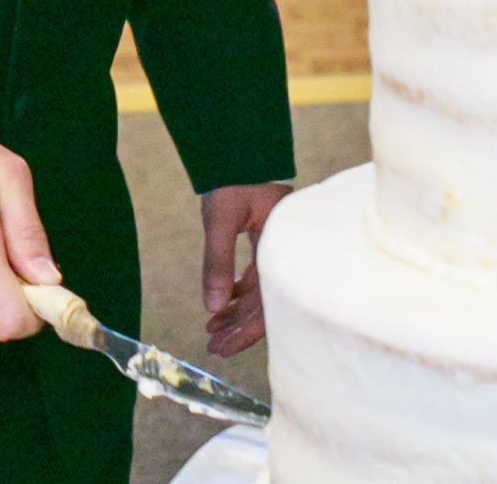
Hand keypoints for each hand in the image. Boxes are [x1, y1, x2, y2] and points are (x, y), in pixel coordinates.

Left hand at [200, 182, 290, 356]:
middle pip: (266, 303)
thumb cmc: (233, 179)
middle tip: (215, 348)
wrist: (239, 148)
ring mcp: (276, 248)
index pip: (268, 302)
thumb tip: (213, 308)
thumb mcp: (220, 220)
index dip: (246, 329)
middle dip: (239, 328)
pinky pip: (256, 278)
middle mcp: (283, 252)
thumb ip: (217, 263)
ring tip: (213, 332)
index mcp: (281, 247)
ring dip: (236, 313)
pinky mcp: (267, 243)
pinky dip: (238, 294)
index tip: (224, 347)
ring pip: (260, 293)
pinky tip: (221, 308)